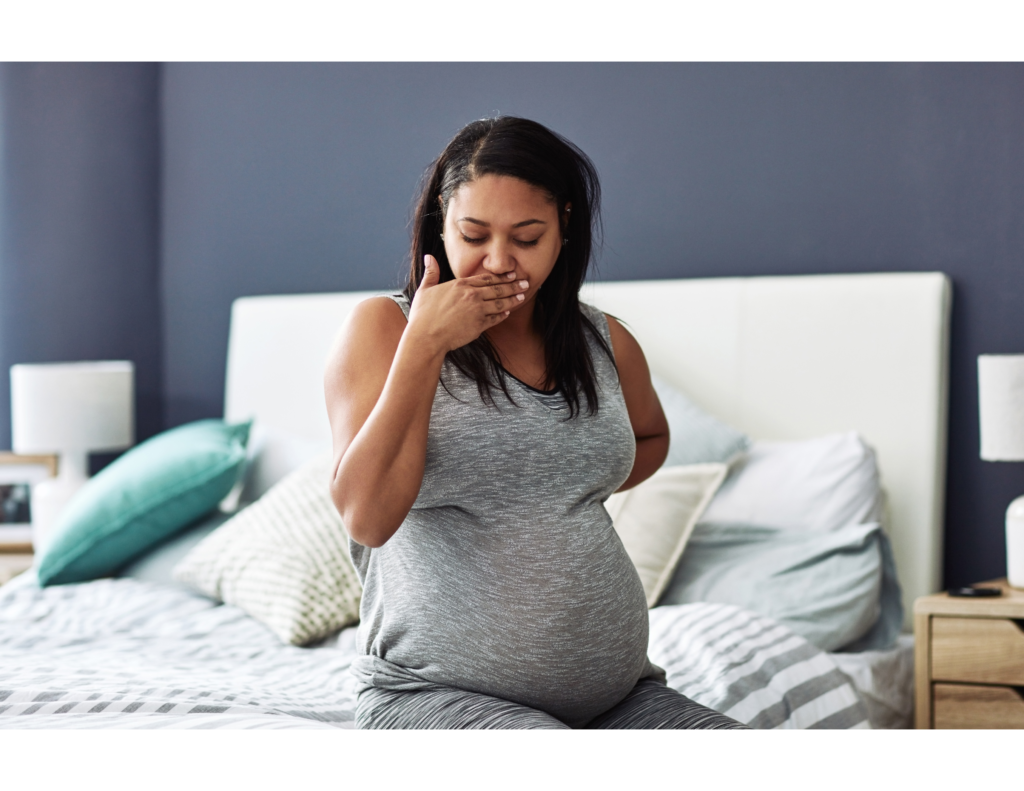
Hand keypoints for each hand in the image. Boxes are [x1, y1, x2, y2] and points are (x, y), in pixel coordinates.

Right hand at [407, 255, 528, 352]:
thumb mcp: (425, 290)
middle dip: (513, 285)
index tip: (512, 274)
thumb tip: (429, 257)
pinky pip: (495, 318)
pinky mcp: (479, 325)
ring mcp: (477, 310)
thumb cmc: (422, 315)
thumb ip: (431, 273)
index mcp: (460, 285)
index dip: (501, 276)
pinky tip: (508, 312)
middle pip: (497, 289)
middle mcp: (471, 295)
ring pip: (500, 303)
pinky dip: (502, 315)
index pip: (486, 278)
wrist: (426, 337)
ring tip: (522, 296)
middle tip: (525, 283)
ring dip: (512, 299)